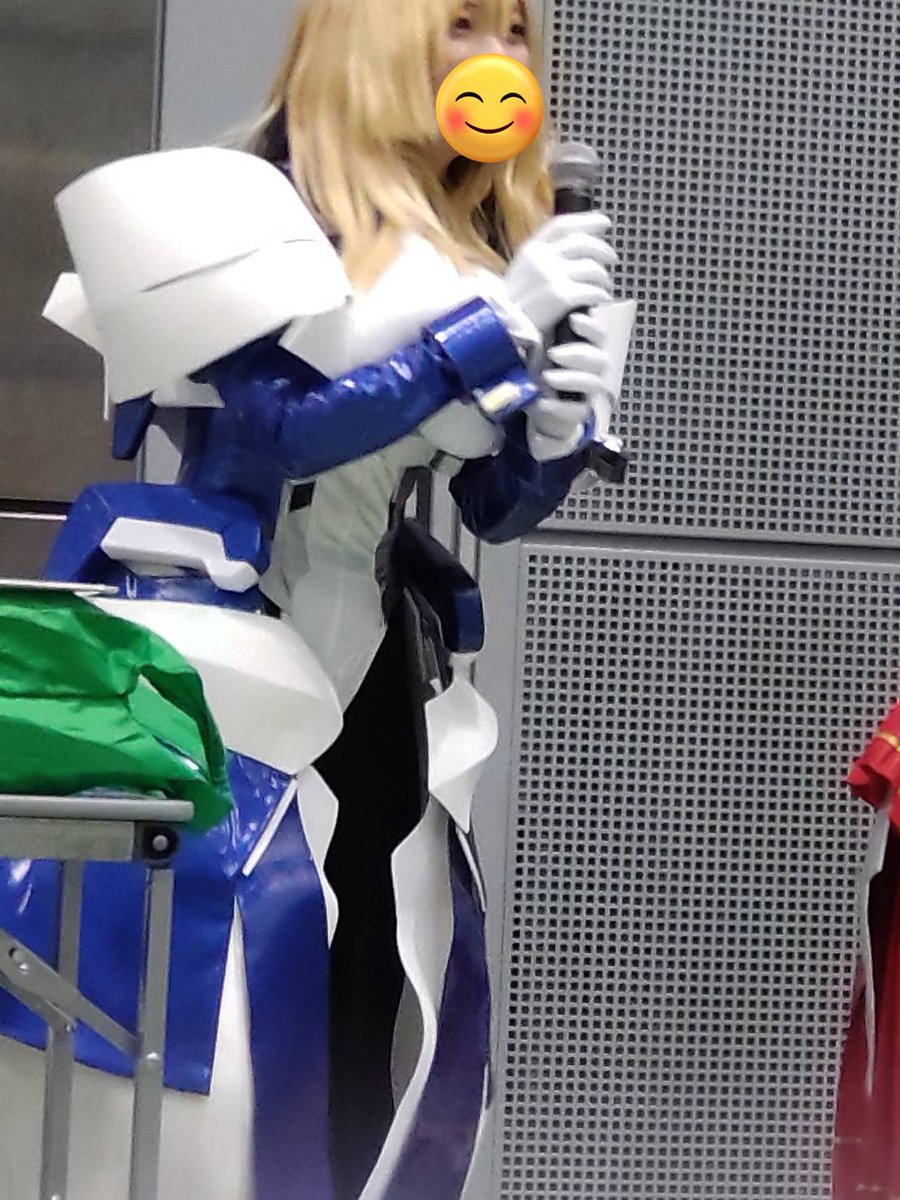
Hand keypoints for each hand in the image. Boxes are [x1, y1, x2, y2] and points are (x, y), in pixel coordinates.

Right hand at [505, 211, 618, 336]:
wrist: (504, 334)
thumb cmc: (516, 308)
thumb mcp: (523, 274)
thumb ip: (544, 258)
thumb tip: (576, 246)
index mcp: (530, 250)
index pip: (562, 226)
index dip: (587, 221)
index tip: (604, 223)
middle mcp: (541, 258)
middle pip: (582, 243)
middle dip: (603, 249)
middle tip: (612, 259)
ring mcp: (551, 277)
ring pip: (592, 267)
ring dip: (604, 277)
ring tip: (605, 286)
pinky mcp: (561, 297)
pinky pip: (592, 290)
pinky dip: (601, 294)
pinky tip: (601, 300)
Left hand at [527, 326, 614, 460]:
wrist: (536, 399)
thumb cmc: (538, 363)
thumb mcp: (538, 339)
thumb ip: (543, 321)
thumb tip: (536, 294)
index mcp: (585, 345)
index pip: (597, 333)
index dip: (590, 326)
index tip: (573, 319)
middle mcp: (591, 366)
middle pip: (600, 357)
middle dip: (578, 353)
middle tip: (553, 353)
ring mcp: (586, 390)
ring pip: (593, 382)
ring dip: (570, 378)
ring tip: (547, 377)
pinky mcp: (578, 411)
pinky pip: (576, 411)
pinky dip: (558, 407)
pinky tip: (541, 402)